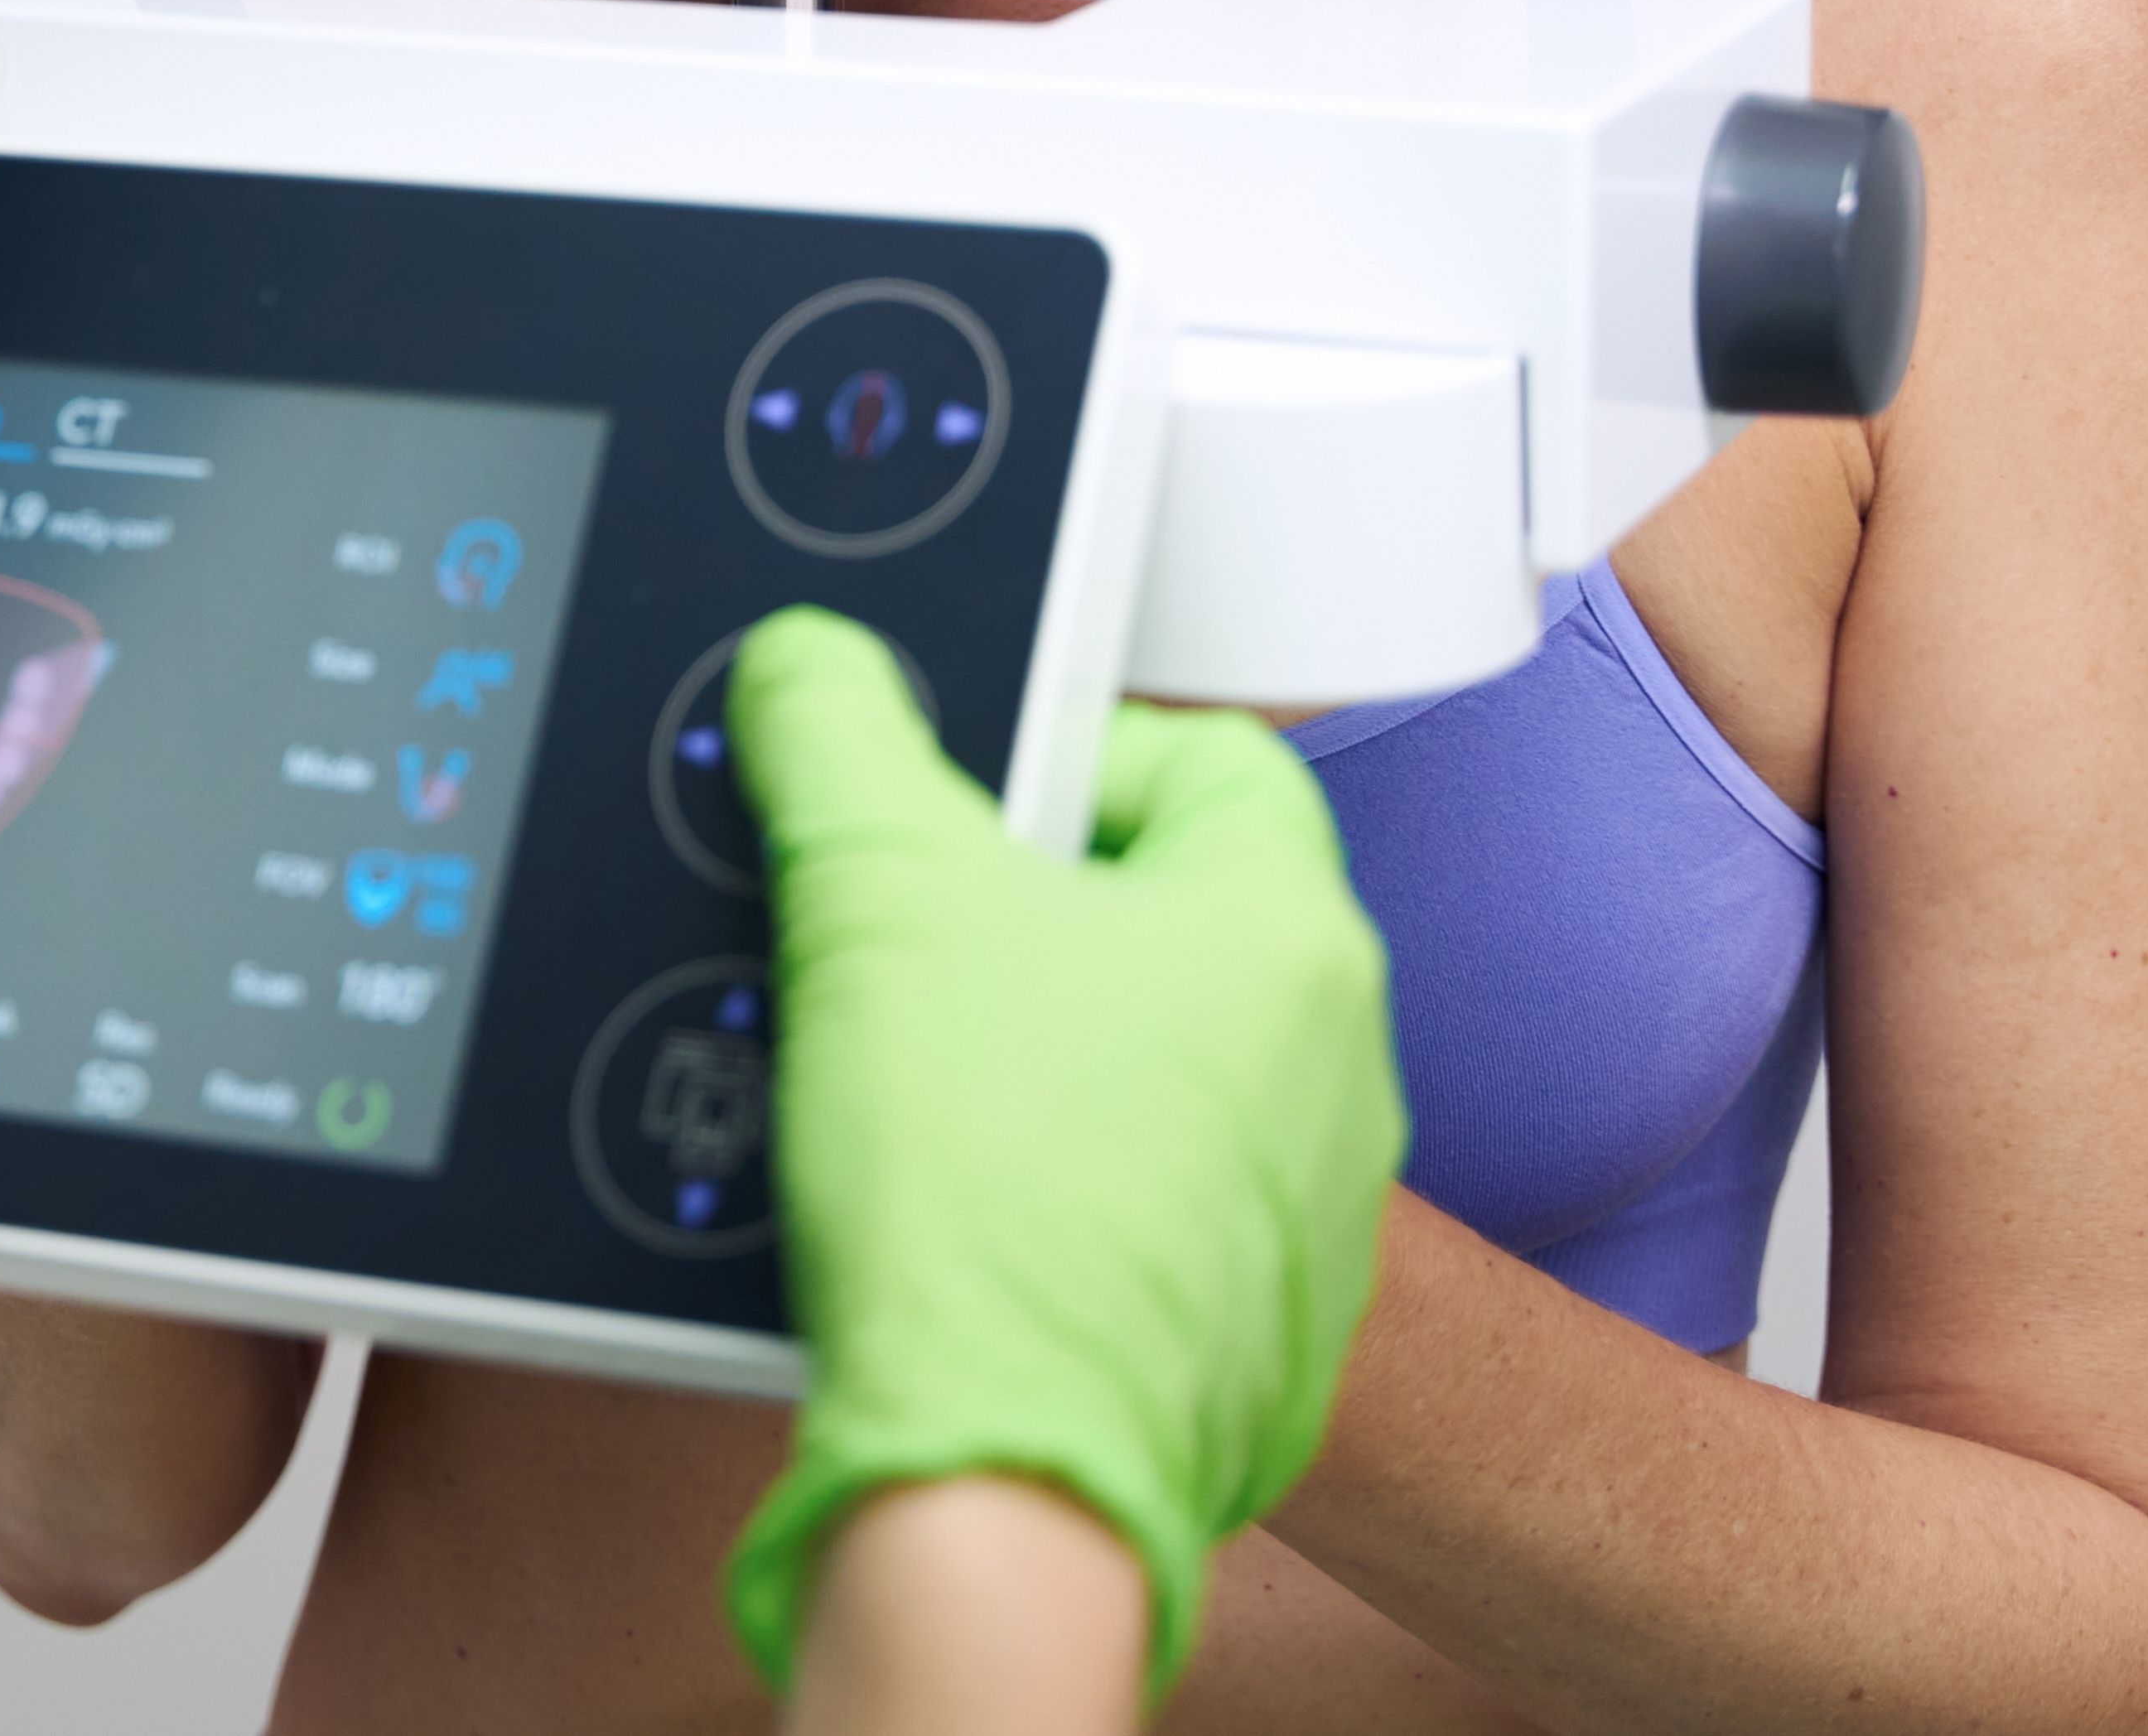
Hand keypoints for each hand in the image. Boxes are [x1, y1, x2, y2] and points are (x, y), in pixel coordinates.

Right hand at [721, 611, 1403, 1699]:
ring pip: (1141, 1068)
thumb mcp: (872, 895)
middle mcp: (1335, 1069)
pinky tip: (943, 1211)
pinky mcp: (1244, 1334)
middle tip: (898, 947)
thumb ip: (837, 735)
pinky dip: (1040, 1193)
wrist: (1000, 1481)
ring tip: (903, 1088)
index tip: (951, 800)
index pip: (1199, 750)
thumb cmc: (991, 1202)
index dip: (1055, 750)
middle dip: (1013, 918)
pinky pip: (1134, 1207)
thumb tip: (812, 665)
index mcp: (1290, 931)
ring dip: (1021, 1059)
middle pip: (1157, 915)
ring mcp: (1302, 1216)